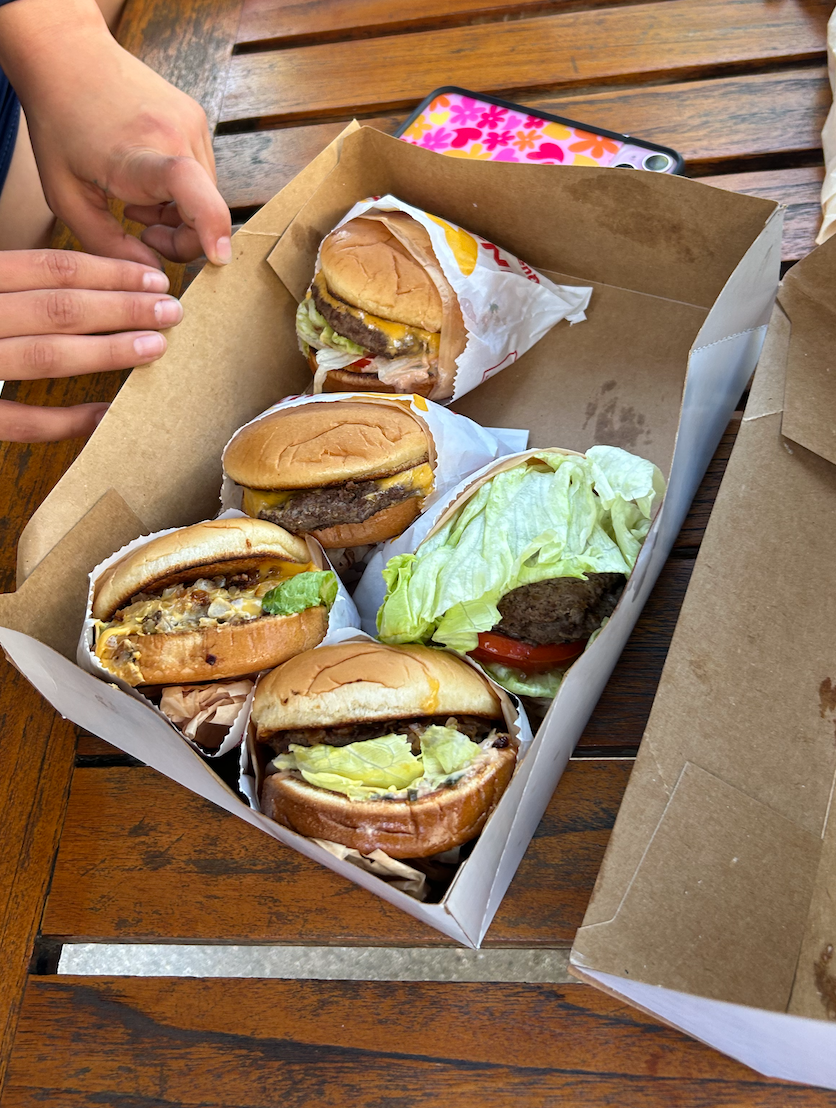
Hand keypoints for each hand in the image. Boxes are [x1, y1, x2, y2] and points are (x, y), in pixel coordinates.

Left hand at [0, 2, 230, 267]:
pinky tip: (146, 184)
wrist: (68, 54)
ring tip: (136, 203)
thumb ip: (108, 245)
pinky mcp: (197, 119)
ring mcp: (193, 124)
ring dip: (177, 215)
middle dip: (179, 238)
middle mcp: (177, 134)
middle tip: (140, 233)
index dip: (210, 225)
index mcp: (137, 154)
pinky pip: (202, 176)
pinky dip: (179, 193)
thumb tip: (152, 275)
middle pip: (204, 213)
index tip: (219, 257)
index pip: (187, 187)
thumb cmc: (60, 125)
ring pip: (206, 198)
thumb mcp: (67, 196)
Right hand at [0, 249, 180, 442]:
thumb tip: (87, 289)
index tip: (156, 280)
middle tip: (171, 312)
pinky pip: (22, 422)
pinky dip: (67, 419)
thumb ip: (18, 288)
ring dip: (107, 352)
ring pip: (46, 355)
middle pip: (59, 309)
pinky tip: (107, 413)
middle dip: (123, 309)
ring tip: (155, 347)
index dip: (110, 274)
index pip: (51, 269)